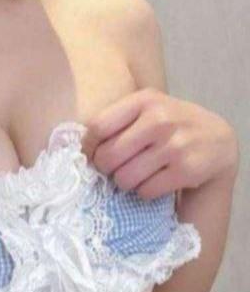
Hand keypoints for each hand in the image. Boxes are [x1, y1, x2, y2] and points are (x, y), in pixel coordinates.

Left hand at [80, 88, 238, 199]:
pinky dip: (144, 191)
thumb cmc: (170, 123)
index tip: (89, 154)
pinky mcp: (186, 170)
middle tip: (113, 168)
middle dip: (105, 168)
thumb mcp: (147, 108)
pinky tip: (153, 181)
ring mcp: (174, 145)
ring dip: (124, 182)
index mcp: (144, 100)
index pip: (97, 127)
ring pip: (124, 178)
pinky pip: (145, 191)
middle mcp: (159, 120)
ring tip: (134, 175)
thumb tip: (75, 144)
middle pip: (108, 156)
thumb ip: (117, 119)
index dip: (88, 146)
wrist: (217, 139)